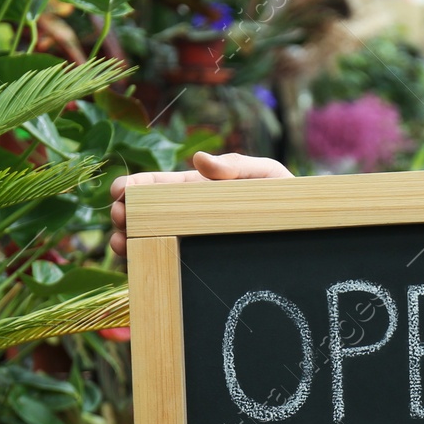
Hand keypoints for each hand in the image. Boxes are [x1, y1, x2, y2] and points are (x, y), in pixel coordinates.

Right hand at [109, 151, 291, 256]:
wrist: (305, 232)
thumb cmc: (285, 200)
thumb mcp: (266, 176)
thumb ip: (237, 166)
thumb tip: (199, 160)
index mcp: (196, 190)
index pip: (157, 187)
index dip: (134, 188)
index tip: (118, 191)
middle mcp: (186, 215)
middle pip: (144, 214)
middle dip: (124, 213)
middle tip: (118, 216)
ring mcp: (188, 239)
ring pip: (148, 239)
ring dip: (128, 239)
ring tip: (120, 242)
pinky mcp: (197, 263)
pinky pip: (167, 263)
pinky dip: (145, 262)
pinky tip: (134, 263)